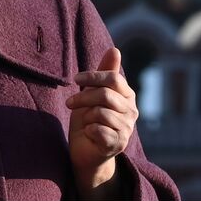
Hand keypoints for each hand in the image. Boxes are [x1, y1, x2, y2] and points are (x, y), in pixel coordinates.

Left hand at [66, 47, 137, 200]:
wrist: (86, 151)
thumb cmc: (89, 119)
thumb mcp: (93, 93)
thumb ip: (104, 73)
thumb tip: (115, 49)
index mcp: (127, 96)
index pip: (114, 78)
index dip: (93, 76)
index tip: (76, 79)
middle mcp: (132, 111)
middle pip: (105, 95)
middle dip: (83, 97)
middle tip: (69, 103)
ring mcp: (127, 129)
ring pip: (100, 113)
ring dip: (85, 117)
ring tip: (85, 122)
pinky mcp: (118, 144)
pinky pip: (97, 129)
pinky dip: (87, 130)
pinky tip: (90, 134)